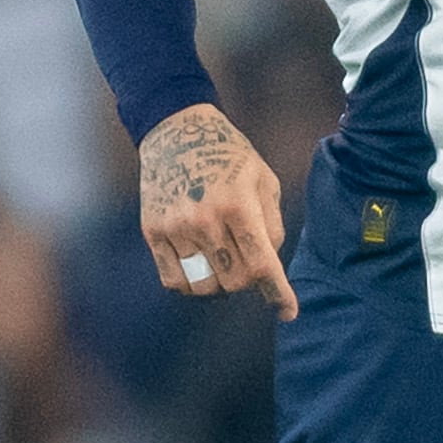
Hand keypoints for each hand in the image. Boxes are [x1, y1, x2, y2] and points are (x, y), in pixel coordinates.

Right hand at [137, 103, 296, 319]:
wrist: (177, 131)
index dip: (278, 293)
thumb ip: (272, 223)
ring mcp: (176, 227)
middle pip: (234, 281)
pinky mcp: (153, 232)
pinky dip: (191, 284)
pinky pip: (174, 280)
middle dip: (248, 281)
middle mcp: (205, 219)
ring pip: (204, 286)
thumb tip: (269, 265)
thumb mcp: (264, 179)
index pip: (261, 263)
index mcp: (238, 204)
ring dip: (220, 284)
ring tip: (223, 262)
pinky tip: (200, 266)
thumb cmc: (230, 155)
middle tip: (248, 262)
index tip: (288, 312)